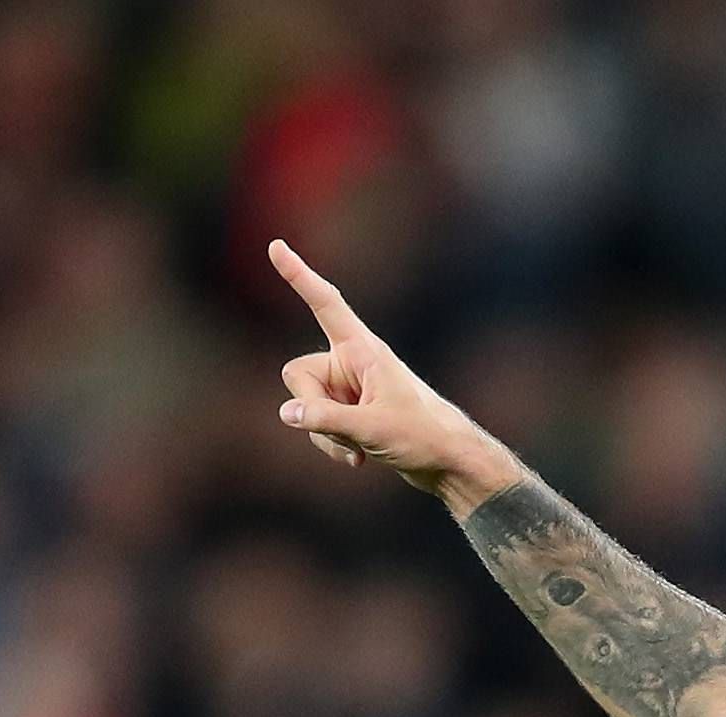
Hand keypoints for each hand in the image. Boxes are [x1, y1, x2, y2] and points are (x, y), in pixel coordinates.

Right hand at [269, 240, 521, 514]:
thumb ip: (324, 419)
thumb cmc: (421, 436)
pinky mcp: (349, 413)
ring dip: (325, 435)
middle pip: (297, 374)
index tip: (277, 246)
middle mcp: (351, 363)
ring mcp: (348, 389)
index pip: (326, 304)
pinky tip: (360, 460)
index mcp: (362, 349)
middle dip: (311, 407)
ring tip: (361, 447)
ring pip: (305, 405)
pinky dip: (333, 445)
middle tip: (347, 430)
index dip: (300, 276)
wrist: (448, 462)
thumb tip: (286, 413)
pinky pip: (318, 425)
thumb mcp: (370, 428)